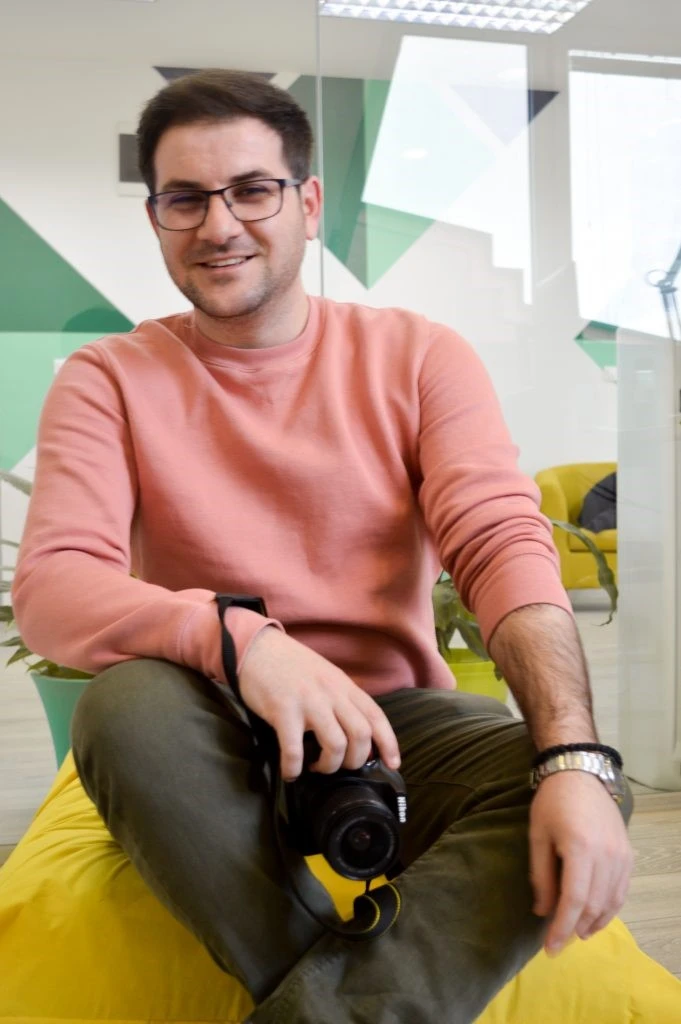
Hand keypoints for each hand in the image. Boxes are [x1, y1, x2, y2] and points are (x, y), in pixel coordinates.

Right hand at [239, 626, 400, 780]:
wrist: (258, 647)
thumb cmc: (291, 666)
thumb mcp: (327, 676)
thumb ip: (341, 700)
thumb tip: (354, 734)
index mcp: (344, 686)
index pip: (376, 716)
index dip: (388, 743)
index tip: (393, 764)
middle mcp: (331, 693)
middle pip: (361, 735)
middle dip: (355, 760)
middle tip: (341, 766)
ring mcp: (308, 701)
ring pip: (335, 744)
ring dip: (329, 766)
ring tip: (316, 767)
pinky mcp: (283, 710)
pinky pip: (294, 749)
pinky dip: (293, 768)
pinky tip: (290, 772)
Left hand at [529, 771, 633, 955]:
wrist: (579, 774)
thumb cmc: (552, 803)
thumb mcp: (537, 836)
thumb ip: (541, 876)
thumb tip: (542, 912)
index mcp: (580, 849)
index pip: (574, 901)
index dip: (562, 928)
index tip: (550, 948)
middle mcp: (606, 855)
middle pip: (593, 905)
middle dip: (575, 929)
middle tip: (558, 943)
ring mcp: (621, 856)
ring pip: (610, 902)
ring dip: (594, 923)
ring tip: (576, 933)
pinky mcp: (628, 854)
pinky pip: (621, 891)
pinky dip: (609, 908)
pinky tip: (595, 916)